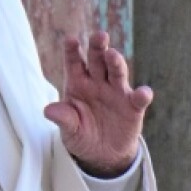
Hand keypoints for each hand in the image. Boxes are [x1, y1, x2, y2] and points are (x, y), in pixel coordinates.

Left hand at [43, 31, 153, 176]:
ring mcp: (117, 92)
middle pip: (97, 60)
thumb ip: (62, 118)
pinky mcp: (133, 106)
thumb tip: (48, 110)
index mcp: (78, 83)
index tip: (70, 40)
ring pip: (117, 72)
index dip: (72, 51)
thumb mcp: (69, 130)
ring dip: (116, 62)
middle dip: (98, 47)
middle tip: (99, 35)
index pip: (74, 62)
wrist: (102, 154)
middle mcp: (98, 82)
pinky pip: (139, 98)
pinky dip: (142, 95)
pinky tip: (143, 93)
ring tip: (113, 55)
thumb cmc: (81, 135)